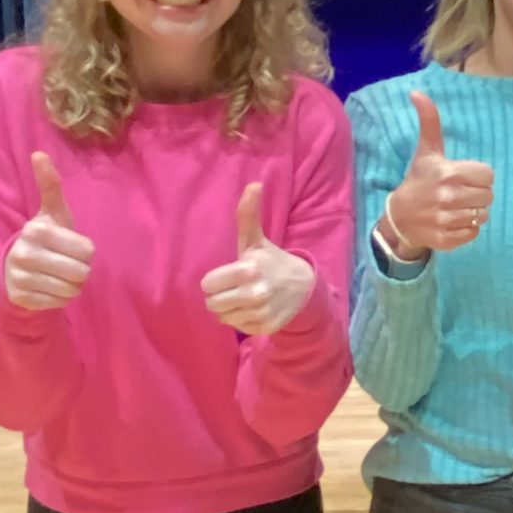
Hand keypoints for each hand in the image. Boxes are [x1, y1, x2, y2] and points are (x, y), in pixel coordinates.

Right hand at [4, 153, 94, 309]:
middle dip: (79, 270)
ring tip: (57, 275)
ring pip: (72, 289)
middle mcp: (26, 254)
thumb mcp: (51, 213)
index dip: (85, 252)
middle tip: (65, 263)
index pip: (87, 251)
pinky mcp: (23, 298)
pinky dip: (60, 298)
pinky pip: (60, 302)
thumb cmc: (44, 238)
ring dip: (71, 285)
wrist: (14, 270)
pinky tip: (48, 288)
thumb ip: (49, 185)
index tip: (69, 247)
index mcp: (37, 230)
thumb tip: (39, 154)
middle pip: (81, 272)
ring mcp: (22, 278)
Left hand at [201, 184, 315, 335]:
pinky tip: (253, 308)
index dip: (216, 280)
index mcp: (248, 269)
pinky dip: (242, 319)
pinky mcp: (264, 328)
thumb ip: (248, 214)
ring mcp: (260, 313)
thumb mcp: (257, 240)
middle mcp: (254, 293)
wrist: (304, 288)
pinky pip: (236, 326)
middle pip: (212, 303)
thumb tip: (254, 183)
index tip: (229, 275)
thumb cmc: (272, 262)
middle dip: (220, 296)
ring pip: (222, 317)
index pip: (208, 284)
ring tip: (244, 297)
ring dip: (229, 308)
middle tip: (234, 287)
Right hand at [382, 92, 494, 254]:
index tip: (462, 177)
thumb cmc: (419, 180)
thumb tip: (417, 92)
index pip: (488, 175)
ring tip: (456, 207)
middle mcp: (447, 197)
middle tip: (459, 193)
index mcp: (448, 173)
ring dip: (473, 212)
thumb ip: (429, 122)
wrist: (400, 217)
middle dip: (477, 194)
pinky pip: (474, 233)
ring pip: (483, 216)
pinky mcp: (446, 240)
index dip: (479, 176)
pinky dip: (467, 230)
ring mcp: (446, 220)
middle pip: (488, 197)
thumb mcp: (426, 151)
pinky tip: (452, 221)